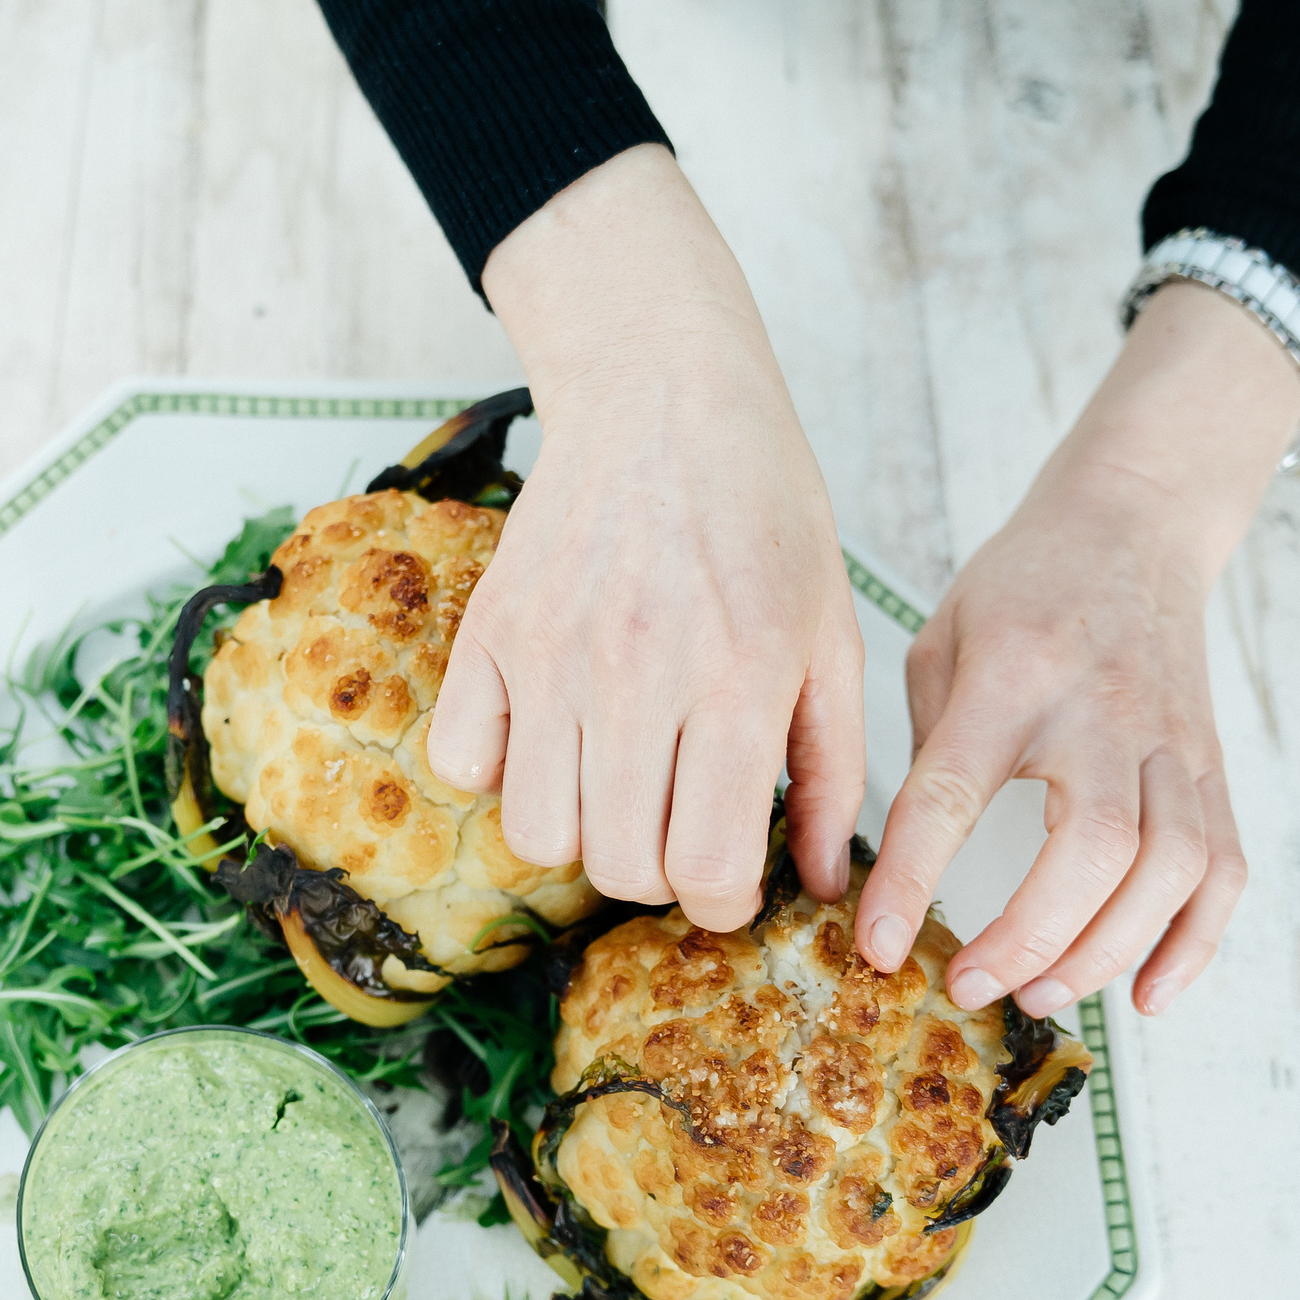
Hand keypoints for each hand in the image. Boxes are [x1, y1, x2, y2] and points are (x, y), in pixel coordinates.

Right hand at [429, 145, 864, 929]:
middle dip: (657, 872)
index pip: (709, 870)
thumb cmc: (764, 513)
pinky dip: (499, 772)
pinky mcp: (489, 634)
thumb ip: (835, 769)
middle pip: (619, 868)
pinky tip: (549, 735)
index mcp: (738, 682)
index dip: (723, 903)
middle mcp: (639, 676)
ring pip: (538, 834)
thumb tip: (827, 884)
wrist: (665, 396)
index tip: (730, 877)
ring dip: (581, 831)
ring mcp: (551, 656)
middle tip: (679, 823)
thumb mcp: (832, 636)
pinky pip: (463, 765)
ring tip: (617, 781)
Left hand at [855, 281, 1299, 1016]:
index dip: (914, 878)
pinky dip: (1192, 945)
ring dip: (1105, 951)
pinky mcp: (1211, 766)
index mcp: (1012, 675)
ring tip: (1038, 993)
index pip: (955, 790)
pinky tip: (1143, 995)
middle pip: (1094, 847)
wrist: (1135, 522)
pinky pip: (1223, 870)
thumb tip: (903, 866)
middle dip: (1031, 937)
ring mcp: (1171, 741)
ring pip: (1169, 867)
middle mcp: (1102, 710)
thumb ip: (926, 747)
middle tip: (971, 986)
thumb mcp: (940, 641)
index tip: (880, 947)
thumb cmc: (1021, 588)